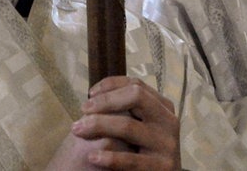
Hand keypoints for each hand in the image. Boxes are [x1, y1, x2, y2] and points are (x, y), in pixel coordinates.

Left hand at [48, 77, 177, 169]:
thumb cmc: (142, 149)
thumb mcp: (140, 124)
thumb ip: (125, 109)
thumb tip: (94, 95)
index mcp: (163, 107)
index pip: (136, 85)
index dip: (111, 85)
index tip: (90, 93)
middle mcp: (168, 121)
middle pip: (136, 97)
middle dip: (106, 100)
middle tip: (83, 109)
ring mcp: (167, 144)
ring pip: (128, 126)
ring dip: (98, 125)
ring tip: (78, 130)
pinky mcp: (161, 167)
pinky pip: (130, 160)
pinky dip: (109, 157)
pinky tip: (93, 156)